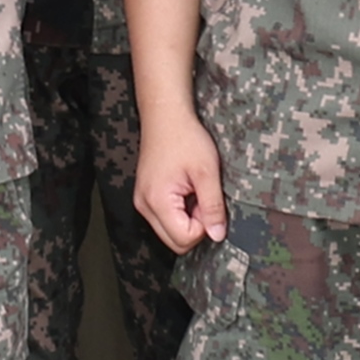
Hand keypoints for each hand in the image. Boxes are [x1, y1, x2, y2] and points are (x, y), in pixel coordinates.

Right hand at [131, 111, 225, 252]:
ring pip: (170, 232)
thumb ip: (213, 207)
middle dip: (195, 227)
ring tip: (194, 193)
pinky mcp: (145, 197)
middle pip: (174, 242)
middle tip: (203, 200)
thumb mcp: (207, 172)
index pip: (184, 238)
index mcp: (157, 201)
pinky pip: (165, 219)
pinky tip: (186, 191)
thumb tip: (217, 235)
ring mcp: (142, 202)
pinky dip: (180, 213)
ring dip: (188, 220)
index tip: (208, 202)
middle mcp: (144, 206)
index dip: (204, 226)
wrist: (165, 117)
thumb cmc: (185, 138)